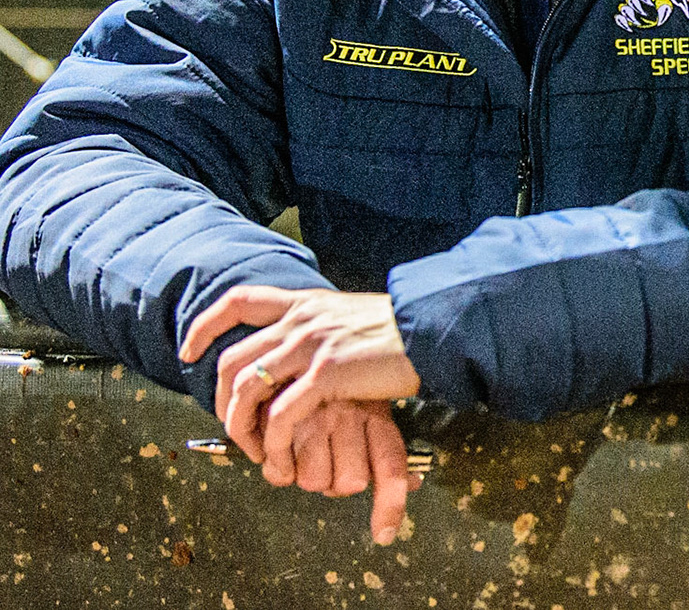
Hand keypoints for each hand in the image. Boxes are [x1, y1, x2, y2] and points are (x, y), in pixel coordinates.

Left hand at [180, 287, 421, 493]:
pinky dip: (272, 441)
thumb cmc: (400, 331)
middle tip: (231, 428)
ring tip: (254, 450)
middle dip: (219, 401)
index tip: (189, 351)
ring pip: (246, 389)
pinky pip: (280, 414)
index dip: (205, 326)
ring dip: (240, 427)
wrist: (433, 330)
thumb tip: (306, 349)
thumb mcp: (351, 317)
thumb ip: (322, 328)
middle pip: (232, 359)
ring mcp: (310, 345)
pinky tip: (280, 454)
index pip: (238, 301)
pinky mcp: (326, 374)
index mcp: (305, 302)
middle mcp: (300, 320)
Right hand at [280, 399, 421, 543]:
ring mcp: (314, 418)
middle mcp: (349, 417)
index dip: (390, 505)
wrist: (299, 354)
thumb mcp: (373, 408)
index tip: (384, 534)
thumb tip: (415, 484)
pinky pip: (281, 473)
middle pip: (349, 483)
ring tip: (307, 450)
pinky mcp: (279, 421)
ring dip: (309, 475)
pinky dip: (279, 471)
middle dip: (338, 482)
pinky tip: (284, 451)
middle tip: (331, 459)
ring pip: (314, 481)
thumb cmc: (341, 390)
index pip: (392, 466)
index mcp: (377, 415)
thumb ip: (387, 450)